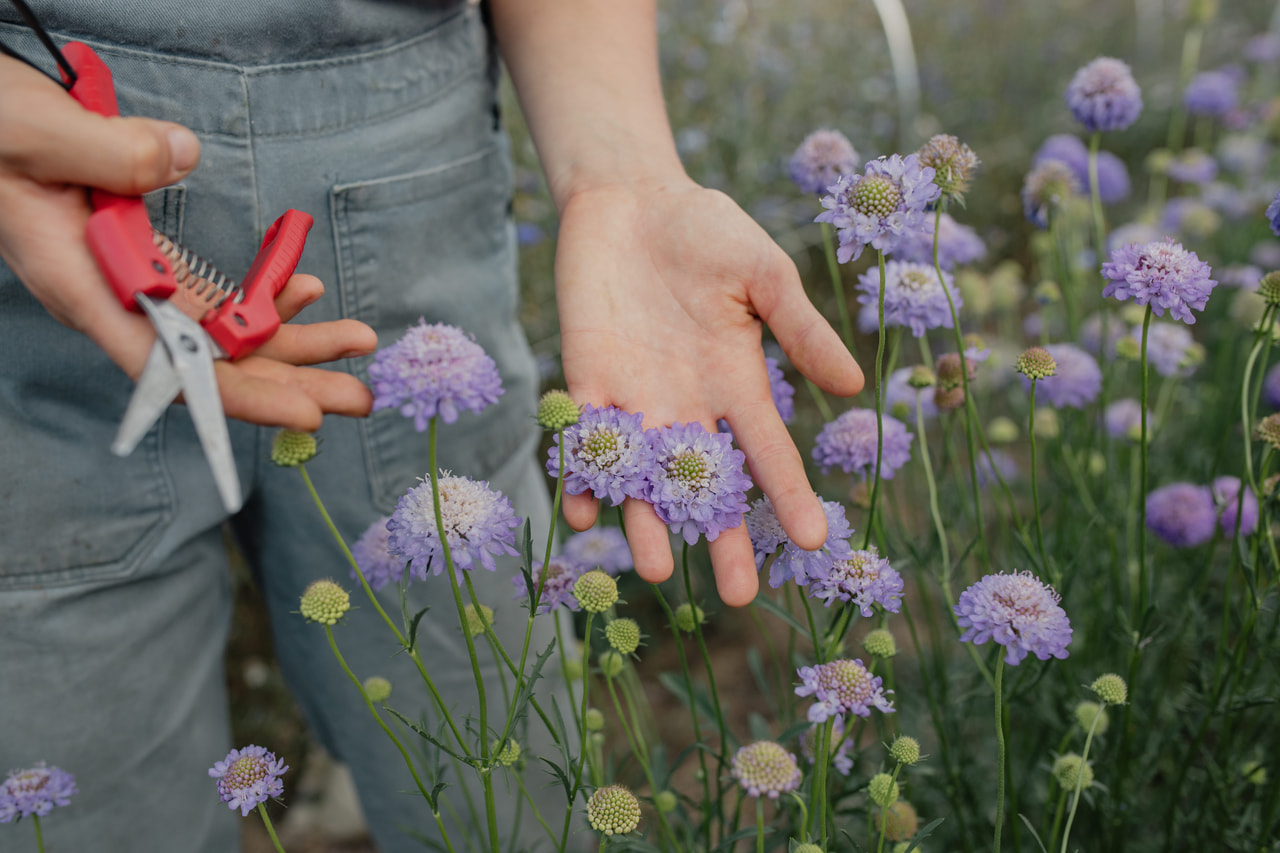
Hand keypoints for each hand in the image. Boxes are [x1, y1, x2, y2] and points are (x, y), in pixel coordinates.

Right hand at [0, 55, 374, 429]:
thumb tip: (181, 154)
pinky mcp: (146, 265)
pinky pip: (213, 299)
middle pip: (213, 364)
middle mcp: (112, 299)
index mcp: (81, 284)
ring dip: (294, 343)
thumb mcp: (34, 131)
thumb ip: (105, 150)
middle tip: (360, 399)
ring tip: (359, 343)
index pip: (168, 365)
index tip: (300, 415)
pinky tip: (304, 288)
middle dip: (291, 383)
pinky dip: (262, 296)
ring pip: (223, 336)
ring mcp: (132, 286)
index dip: (236, 396)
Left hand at [555, 176, 863, 606]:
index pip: (769, 453)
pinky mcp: (586, 380)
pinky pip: (582, 439)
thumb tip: (852, 387)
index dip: (790, 497)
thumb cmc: (707, 231)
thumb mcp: (764, 274)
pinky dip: (580, 472)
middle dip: (720, 538)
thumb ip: (799, 329)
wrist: (631, 198)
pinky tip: (581, 508)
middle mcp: (688, 406)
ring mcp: (636, 399)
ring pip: (642, 476)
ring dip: (645, 520)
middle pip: (707, 486)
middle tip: (736, 596)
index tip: (813, 543)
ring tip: (654, 566)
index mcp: (737, 383)